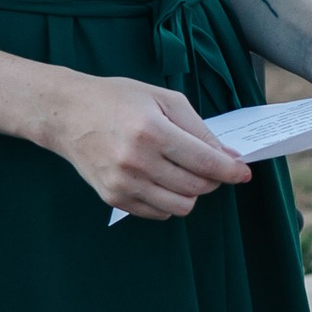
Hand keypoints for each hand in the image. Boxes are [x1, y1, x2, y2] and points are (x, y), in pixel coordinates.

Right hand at [52, 74, 249, 217]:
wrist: (67, 114)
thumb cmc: (118, 100)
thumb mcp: (163, 99)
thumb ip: (199, 128)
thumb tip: (227, 157)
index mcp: (151, 131)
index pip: (205, 162)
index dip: (231, 170)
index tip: (243, 172)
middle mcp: (137, 161)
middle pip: (196, 187)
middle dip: (213, 179)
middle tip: (210, 166)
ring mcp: (123, 183)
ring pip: (180, 205)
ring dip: (192, 192)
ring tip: (184, 172)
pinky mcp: (113, 197)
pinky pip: (158, 213)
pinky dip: (169, 200)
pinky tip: (163, 180)